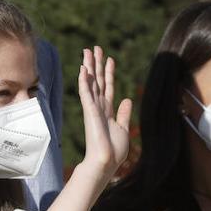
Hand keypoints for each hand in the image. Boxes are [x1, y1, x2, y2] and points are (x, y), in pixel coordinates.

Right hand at [78, 45, 131, 180]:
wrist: (106, 162)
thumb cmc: (113, 150)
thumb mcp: (123, 128)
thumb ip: (123, 114)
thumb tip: (127, 99)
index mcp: (107, 110)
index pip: (108, 86)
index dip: (109, 72)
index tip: (110, 59)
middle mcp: (99, 106)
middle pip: (97, 80)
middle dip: (97, 64)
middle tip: (95, 48)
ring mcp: (93, 108)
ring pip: (90, 82)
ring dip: (89, 67)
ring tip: (87, 51)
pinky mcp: (90, 112)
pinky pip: (86, 93)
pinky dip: (84, 81)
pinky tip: (83, 69)